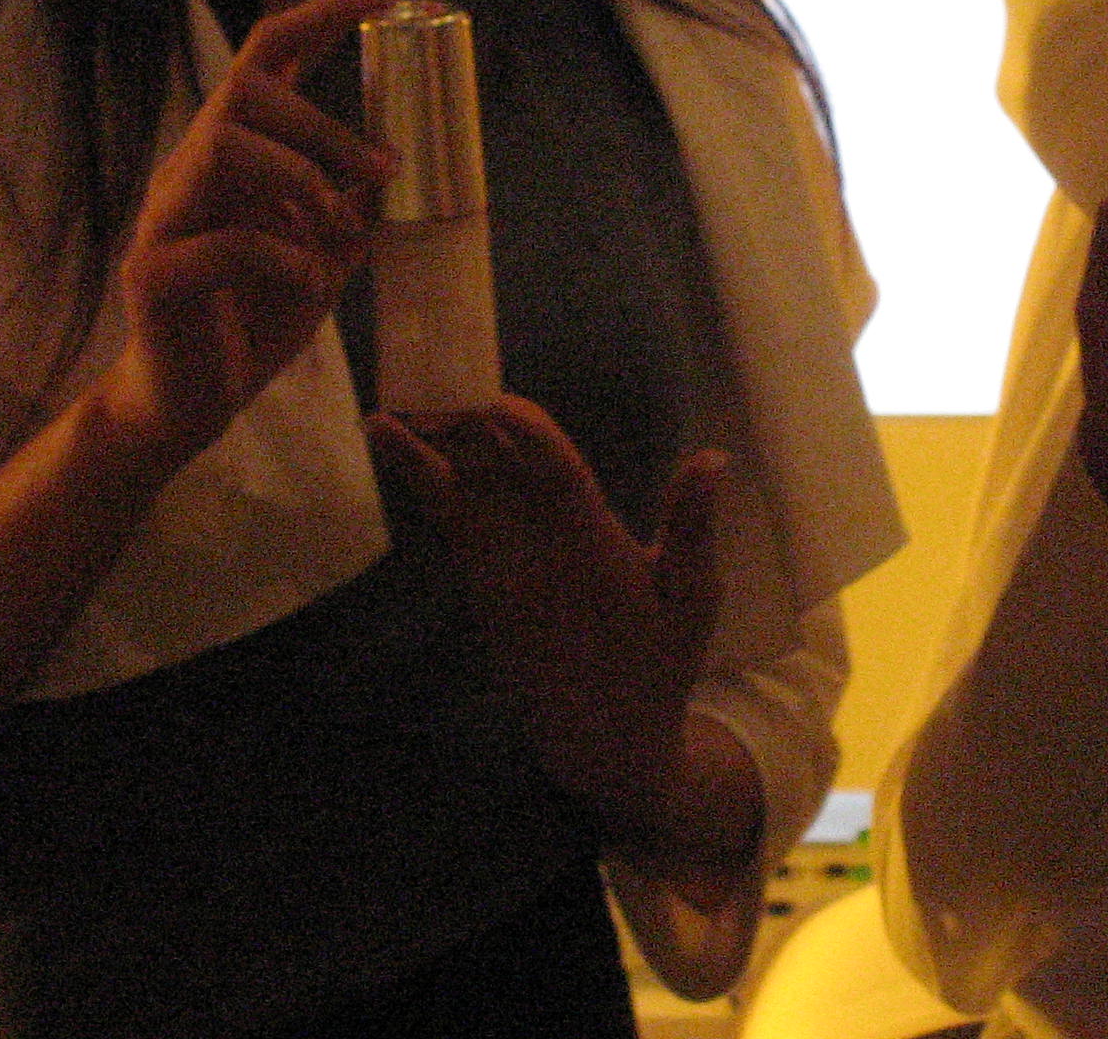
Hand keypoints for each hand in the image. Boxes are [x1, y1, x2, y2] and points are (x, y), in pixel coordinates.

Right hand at [101, 0, 399, 464]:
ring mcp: (163, 217)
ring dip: (302, 181)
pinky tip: (309, 286)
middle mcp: (190, 169)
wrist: (191, 404)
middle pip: (246, 91)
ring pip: (224, 146)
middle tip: (386, 169)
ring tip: (337, 233)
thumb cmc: (255, 319)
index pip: (269, 54)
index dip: (327, 13)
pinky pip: (225, 242)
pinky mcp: (153, 274)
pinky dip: (285, 260)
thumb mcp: (326, 253)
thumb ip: (354, 206)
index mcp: (232, 152)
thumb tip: (399, 165)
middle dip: (325, 124)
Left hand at [370, 399, 726, 847]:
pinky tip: (394, 440)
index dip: (528, 439)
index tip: (501, 398)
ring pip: (457, 498)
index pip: (558, 484)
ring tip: (394, 401)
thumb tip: (713, 455)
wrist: (599, 739)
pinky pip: (446, 521)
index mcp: (594, 556)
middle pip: (494, 479)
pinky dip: (419, 478)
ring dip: (429, 448)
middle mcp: (537, 561)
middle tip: (436, 369)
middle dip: (466, 426)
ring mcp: (501, 577)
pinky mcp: (480, 588)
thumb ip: (694, 525)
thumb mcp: (694, 598)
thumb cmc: (658, 660)